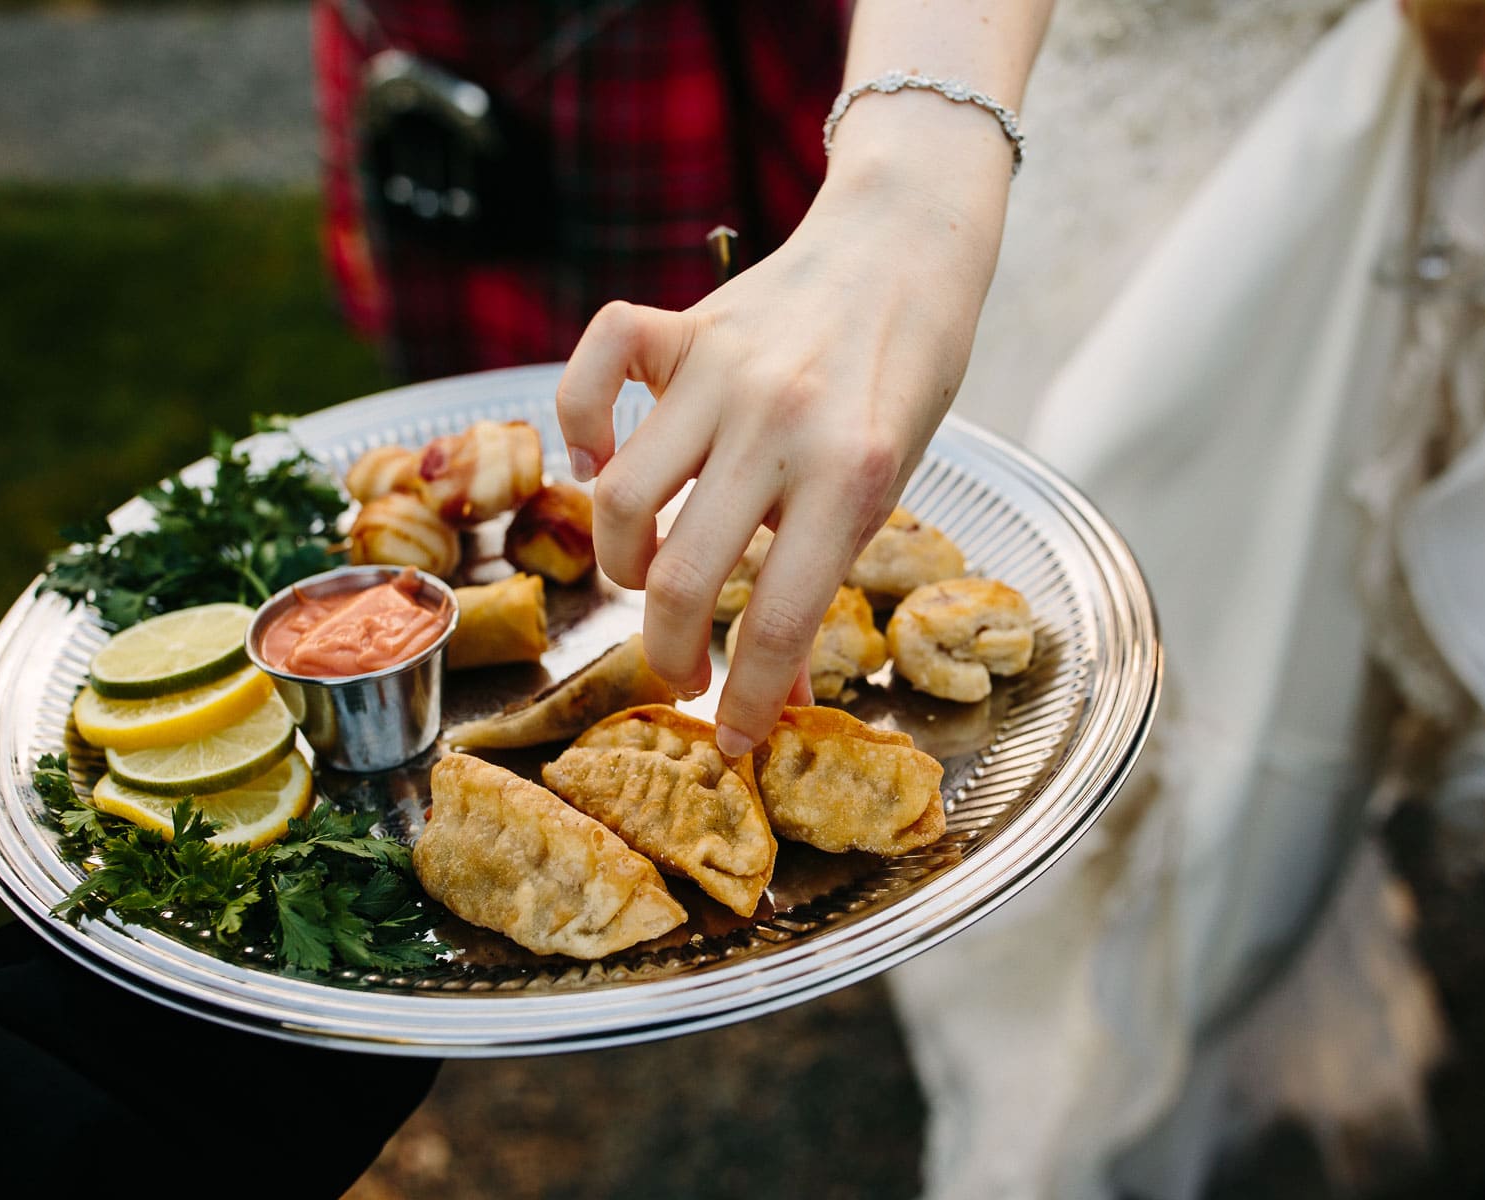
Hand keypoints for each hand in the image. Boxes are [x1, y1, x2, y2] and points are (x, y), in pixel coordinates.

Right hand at [557, 120, 1007, 757]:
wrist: (906, 248)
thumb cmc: (905, 380)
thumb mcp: (889, 488)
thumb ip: (824, 579)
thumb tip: (785, 699)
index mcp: (852, 473)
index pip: (778, 619)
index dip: (749, 699)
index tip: (734, 742)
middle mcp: (780, 420)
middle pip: (682, 576)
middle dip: (672, 655)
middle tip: (683, 675)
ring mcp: (721, 368)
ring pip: (619, 498)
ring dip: (624, 562)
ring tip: (651, 577)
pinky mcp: (679, 326)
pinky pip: (588, 376)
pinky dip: (578, 431)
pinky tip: (600, 467)